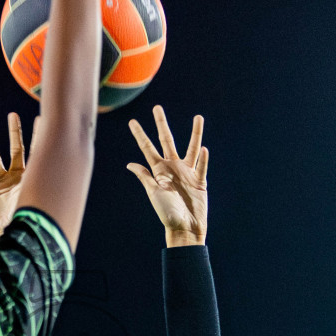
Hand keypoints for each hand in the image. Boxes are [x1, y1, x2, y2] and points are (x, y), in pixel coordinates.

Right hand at [0, 113, 35, 246]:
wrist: (15, 241)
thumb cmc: (31, 222)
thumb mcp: (39, 199)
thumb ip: (46, 183)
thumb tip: (63, 159)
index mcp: (33, 178)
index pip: (38, 152)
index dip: (39, 135)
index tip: (43, 119)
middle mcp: (18, 178)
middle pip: (17, 150)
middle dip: (15, 133)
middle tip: (14, 116)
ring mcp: (3, 184)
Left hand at [127, 106, 208, 246]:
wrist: (185, 228)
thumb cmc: (166, 213)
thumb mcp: (154, 193)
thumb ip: (145, 177)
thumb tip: (130, 164)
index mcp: (158, 170)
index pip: (147, 148)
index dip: (140, 135)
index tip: (132, 121)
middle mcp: (172, 168)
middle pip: (167, 140)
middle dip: (162, 124)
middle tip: (157, 108)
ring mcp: (187, 173)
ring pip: (192, 147)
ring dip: (195, 133)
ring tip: (198, 117)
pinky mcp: (200, 181)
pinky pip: (202, 166)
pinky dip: (204, 158)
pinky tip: (204, 148)